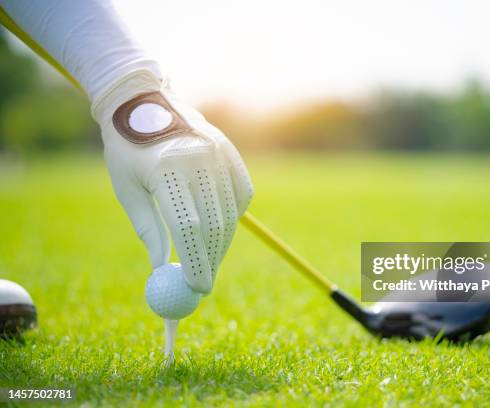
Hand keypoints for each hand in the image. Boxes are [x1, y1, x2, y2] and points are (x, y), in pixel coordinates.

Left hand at [92, 70, 252, 292]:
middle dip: (212, 259)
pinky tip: (221, 226)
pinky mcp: (229, 151)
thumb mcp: (129, 189)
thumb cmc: (128, 149)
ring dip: (223, 242)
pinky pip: (241, 193)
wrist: (143, 99)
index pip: (188, 227)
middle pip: (214, 223)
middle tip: (205, 282)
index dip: (196, 261)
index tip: (197, 287)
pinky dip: (234, 215)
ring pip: (231, 212)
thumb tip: (162, 268)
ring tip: (211, 260)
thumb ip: (149, 228)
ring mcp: (218, 153)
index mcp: (166, 170)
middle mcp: (198, 160)